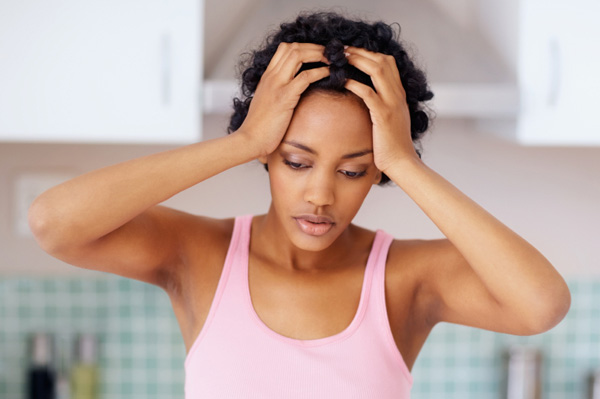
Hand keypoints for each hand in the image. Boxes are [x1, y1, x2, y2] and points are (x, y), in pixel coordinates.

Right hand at [236, 42, 329, 158]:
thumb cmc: (259, 126)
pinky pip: (305, 77)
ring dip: (318, 54)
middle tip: (329, 53)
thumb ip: (277, 92)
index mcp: (267, 76)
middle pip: (293, 47)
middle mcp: (271, 76)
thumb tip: (293, 92)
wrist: (249, 139)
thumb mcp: (267, 103)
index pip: (284, 49)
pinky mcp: (284, 97)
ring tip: (331, 60)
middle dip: (314, 47)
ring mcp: (277, 85)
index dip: (304, 47)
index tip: (318, 53)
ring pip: (298, 55)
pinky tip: (329, 73)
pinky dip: (320, 72)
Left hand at [343, 46, 418, 172]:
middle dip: (361, 52)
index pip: (388, 62)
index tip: (351, 51)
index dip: (369, 53)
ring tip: (341, 58)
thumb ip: (380, 106)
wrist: (402, 163)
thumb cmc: (391, 146)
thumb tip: (364, 100)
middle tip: (342, 49)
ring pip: (377, 70)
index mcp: (398, 94)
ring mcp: (392, 104)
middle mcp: (397, 95)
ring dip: (357, 61)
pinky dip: (355, 84)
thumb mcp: (388, 120)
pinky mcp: (383, 116)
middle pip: (382, 60)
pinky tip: (342, 81)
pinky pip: (368, 93)